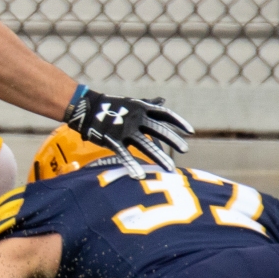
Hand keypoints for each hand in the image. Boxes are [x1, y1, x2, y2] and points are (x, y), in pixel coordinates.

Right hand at [63, 87, 191, 178]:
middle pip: (158, 130)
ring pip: (145, 145)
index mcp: (141, 109)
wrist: (87, 108)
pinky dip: (132, 165)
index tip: (190, 132)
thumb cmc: (112, 107)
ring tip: (170, 169)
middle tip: (185, 150)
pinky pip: (124, 154)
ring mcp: (124, 130)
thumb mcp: (132, 103)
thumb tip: (163, 101)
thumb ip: (148, 105)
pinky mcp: (112, 140)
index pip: (165, 114)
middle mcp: (135, 118)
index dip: (178, 123)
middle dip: (173, 140)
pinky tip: (141, 176)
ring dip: (159, 157)